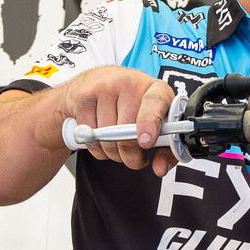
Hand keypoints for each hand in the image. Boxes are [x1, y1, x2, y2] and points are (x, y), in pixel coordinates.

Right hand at [50, 66, 176, 174]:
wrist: (96, 81)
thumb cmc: (132, 104)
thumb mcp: (156, 120)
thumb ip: (165, 148)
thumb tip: (161, 168)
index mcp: (155, 88)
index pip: (155, 102)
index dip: (150, 123)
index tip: (146, 142)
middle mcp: (130, 83)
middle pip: (127, 132)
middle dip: (131, 156)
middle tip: (135, 158)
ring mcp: (105, 88)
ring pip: (108, 139)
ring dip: (113, 154)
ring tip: (119, 146)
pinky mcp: (84, 97)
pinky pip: (90, 137)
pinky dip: (97, 149)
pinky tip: (103, 140)